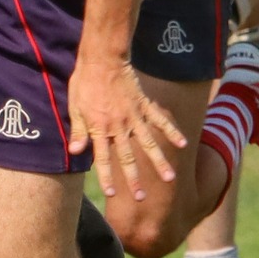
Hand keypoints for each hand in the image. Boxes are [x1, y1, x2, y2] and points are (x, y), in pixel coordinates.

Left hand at [68, 56, 185, 202]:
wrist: (103, 59)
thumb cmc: (84, 83)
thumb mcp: (75, 107)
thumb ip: (79, 131)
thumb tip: (75, 152)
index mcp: (100, 128)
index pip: (103, 158)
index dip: (107, 176)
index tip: (112, 194)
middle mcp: (119, 126)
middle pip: (128, 157)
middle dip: (135, 179)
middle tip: (142, 198)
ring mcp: (135, 116)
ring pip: (149, 144)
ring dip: (159, 162)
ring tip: (170, 178)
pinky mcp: (144, 105)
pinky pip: (161, 120)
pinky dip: (172, 131)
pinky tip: (183, 144)